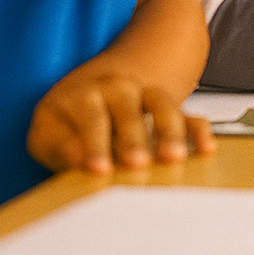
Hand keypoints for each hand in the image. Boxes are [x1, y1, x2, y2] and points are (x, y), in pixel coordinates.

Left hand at [27, 71, 215, 174]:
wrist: (97, 85)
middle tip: (137, 164)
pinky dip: (198, 129)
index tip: (98, 168)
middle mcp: (118, 89)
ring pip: (162, 106)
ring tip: (172, 158)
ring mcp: (146, 95)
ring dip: (170, 131)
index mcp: (85, 93)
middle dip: (134, 139)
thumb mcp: (48, 130)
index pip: (91, 117)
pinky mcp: (168, 108)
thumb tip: (76, 156)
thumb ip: (57, 144)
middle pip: (129, 109)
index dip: (95, 144)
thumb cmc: (69, 118)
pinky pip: (188, 113)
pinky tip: (205, 147)